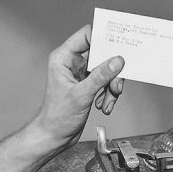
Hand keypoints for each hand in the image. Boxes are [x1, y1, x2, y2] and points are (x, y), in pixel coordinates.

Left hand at [34, 24, 123, 149]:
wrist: (54, 136)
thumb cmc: (57, 117)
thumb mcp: (81, 95)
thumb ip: (100, 76)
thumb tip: (117, 61)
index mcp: (63, 58)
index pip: (86, 35)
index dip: (103, 38)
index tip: (118, 47)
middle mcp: (72, 62)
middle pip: (101, 53)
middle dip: (112, 69)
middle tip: (116, 83)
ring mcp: (80, 73)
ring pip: (106, 69)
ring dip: (111, 84)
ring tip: (110, 98)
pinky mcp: (87, 84)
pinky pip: (105, 81)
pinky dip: (109, 92)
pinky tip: (104, 105)